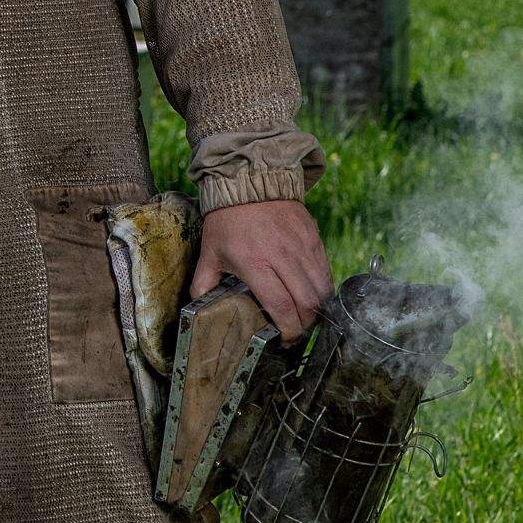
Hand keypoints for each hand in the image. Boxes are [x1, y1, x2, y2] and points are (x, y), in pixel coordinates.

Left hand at [190, 198, 332, 341]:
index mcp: (254, 263)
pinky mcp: (314, 238)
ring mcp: (301, 247)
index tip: (286, 339)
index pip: (280, 305)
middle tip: (297, 331)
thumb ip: (203, 282)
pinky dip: (323, 288)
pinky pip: (326, 271)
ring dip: (317, 309)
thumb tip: (197, 308)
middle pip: (306, 302)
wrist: (249, 182)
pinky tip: (313, 295)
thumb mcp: (210, 252)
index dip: (288, 328)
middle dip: (305, 324)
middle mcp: (282, 257)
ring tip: (306, 316)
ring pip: (321, 289)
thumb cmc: (226, 220)